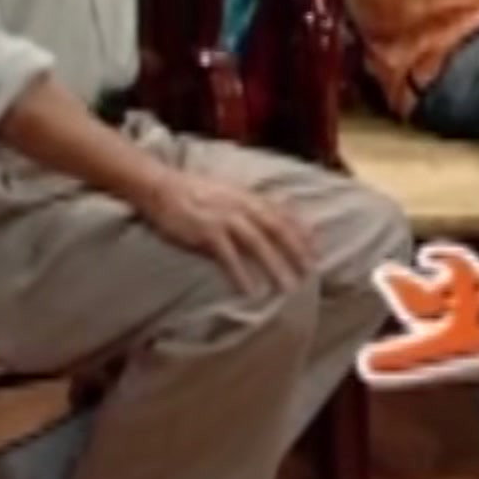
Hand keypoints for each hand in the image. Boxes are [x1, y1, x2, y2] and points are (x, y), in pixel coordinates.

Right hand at [137, 168, 314, 295]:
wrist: (161, 187)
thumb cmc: (194, 192)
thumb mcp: (230, 192)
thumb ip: (252, 204)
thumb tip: (276, 216)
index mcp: (249, 197)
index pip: (284, 215)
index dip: (303, 233)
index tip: (317, 251)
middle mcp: (242, 206)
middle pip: (278, 230)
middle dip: (297, 251)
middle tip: (311, 273)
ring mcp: (225, 219)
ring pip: (258, 244)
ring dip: (276, 266)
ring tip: (288, 287)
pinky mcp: (207, 233)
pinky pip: (229, 257)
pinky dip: (241, 274)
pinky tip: (251, 291)